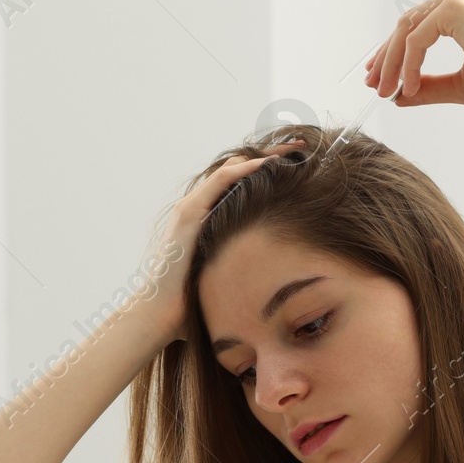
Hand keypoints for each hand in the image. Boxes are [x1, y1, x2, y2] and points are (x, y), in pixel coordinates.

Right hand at [142, 141, 306, 342]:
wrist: (162, 315)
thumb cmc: (193, 303)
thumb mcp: (228, 277)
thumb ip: (244, 268)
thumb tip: (276, 281)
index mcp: (208, 221)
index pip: (240, 185)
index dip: (268, 172)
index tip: (299, 167)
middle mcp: (198, 209)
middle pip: (237, 170)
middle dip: (270, 156)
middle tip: (301, 147)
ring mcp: (191, 209)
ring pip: (230, 169)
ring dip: (263, 156)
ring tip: (292, 149)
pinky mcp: (189, 213)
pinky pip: (220, 181)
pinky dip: (244, 170)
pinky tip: (268, 165)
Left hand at [363, 0, 463, 110]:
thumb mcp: (461, 82)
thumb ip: (430, 84)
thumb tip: (397, 95)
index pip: (425, 17)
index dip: (398, 47)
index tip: (382, 73)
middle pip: (412, 19)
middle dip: (388, 55)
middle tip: (373, 84)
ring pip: (408, 28)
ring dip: (392, 62)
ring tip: (383, 91)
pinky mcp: (456, 4)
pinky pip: (416, 38)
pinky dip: (408, 64)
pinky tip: (408, 87)